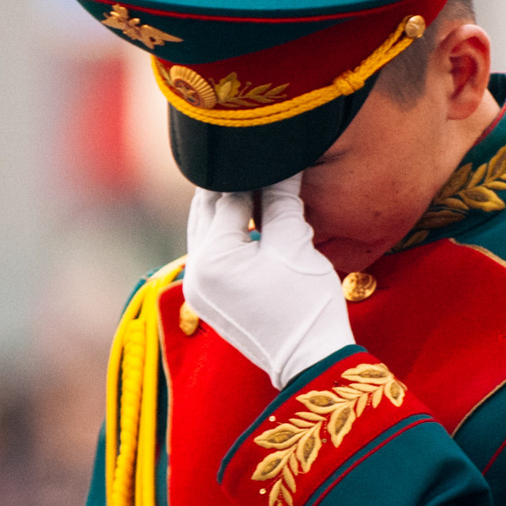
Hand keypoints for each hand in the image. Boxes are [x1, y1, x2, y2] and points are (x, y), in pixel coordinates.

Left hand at [183, 176, 355, 386]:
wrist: (311, 360)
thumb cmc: (307, 304)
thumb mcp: (295, 244)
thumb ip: (281, 199)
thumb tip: (281, 162)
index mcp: (211, 258)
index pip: (227, 196)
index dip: (250, 170)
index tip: (263, 145)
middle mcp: (195, 273)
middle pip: (207, 210)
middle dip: (230, 183)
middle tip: (251, 155)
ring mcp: (198, 289)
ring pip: (205, 229)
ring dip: (225, 205)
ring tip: (254, 182)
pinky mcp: (208, 299)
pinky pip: (211, 251)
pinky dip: (225, 231)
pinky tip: (248, 216)